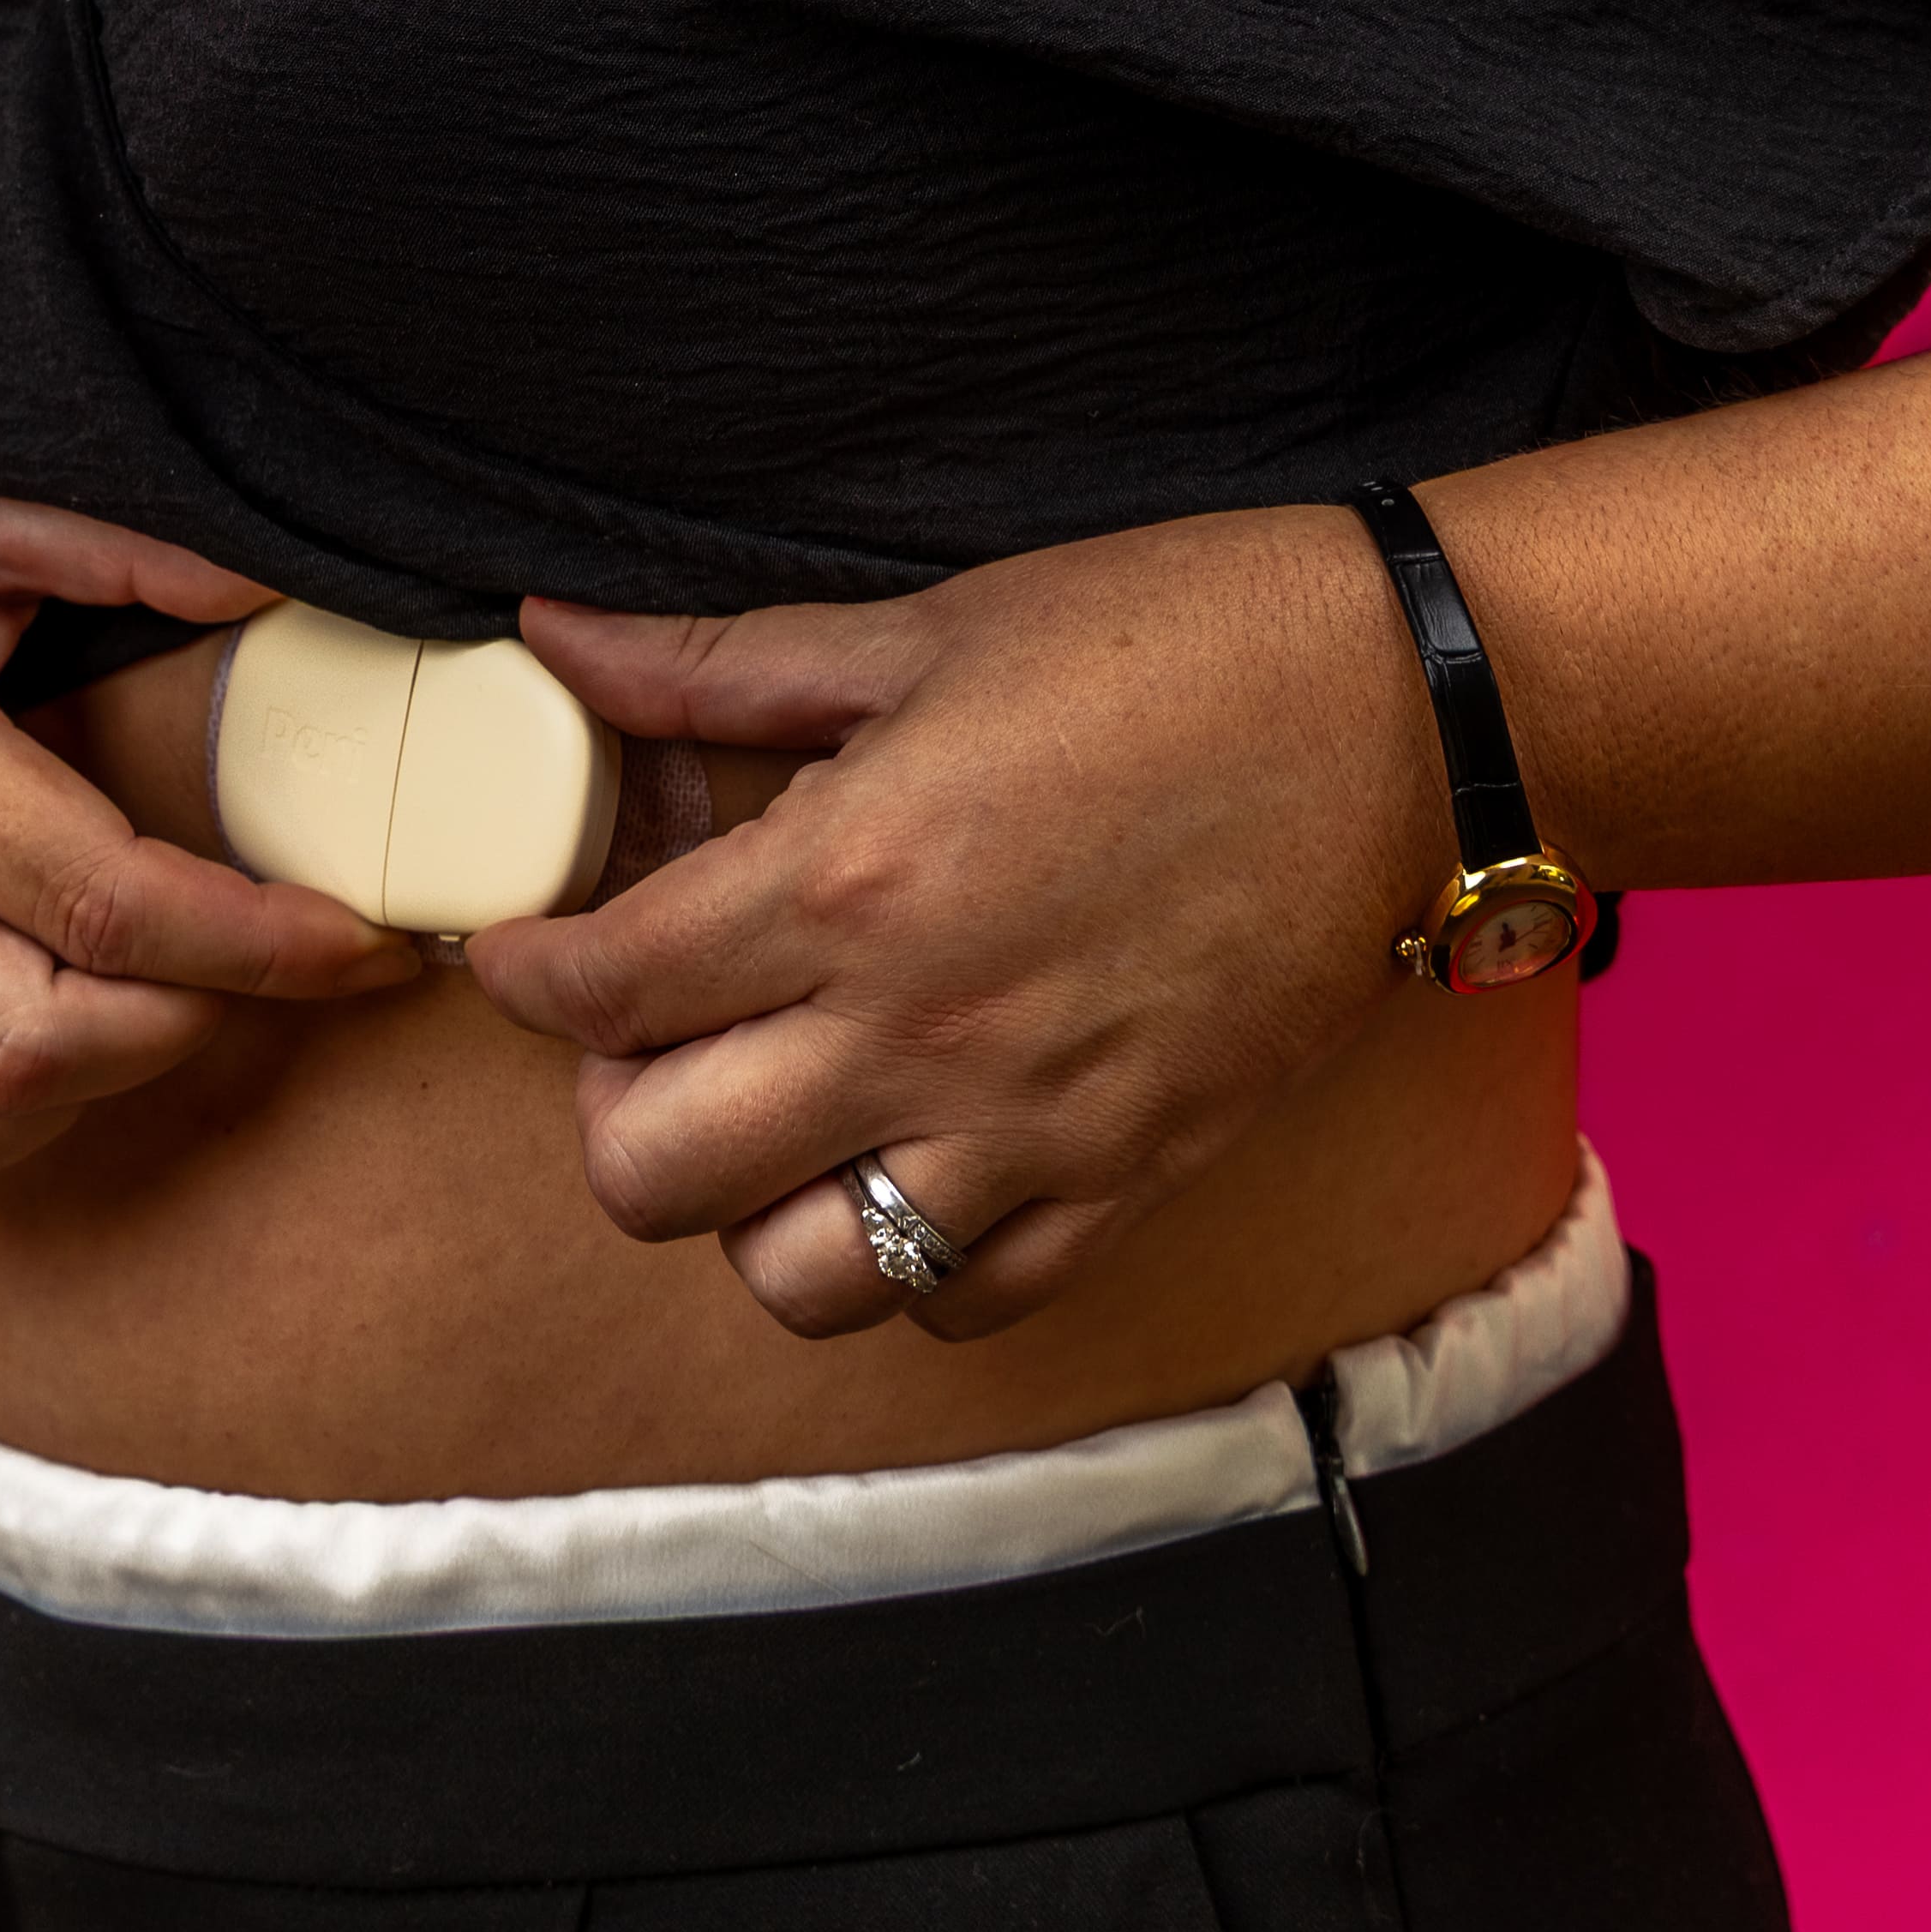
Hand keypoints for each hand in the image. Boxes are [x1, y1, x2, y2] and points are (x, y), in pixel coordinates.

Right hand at [0, 152, 418, 1210]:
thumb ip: (120, 540)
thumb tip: (297, 588)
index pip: (100, 900)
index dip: (259, 942)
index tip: (367, 942)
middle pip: (7, 1046)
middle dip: (174, 1034)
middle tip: (266, 972)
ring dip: (47, 1108)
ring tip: (141, 1024)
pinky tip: (3, 1076)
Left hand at [471, 507, 1438, 1339]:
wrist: (1404, 719)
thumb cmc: (1173, 642)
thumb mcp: (927, 627)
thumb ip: (719, 666)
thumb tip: (554, 636)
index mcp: (850, 877)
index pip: (601, 991)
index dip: (526, 974)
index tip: (529, 950)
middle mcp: (916, 1029)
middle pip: (649, 1173)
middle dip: (608, 1107)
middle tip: (647, 1035)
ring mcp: (1025, 1126)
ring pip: (793, 1283)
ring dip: (749, 1213)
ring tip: (775, 1117)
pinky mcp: (1126, 1179)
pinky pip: (963, 1305)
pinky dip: (909, 1267)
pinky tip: (908, 1164)